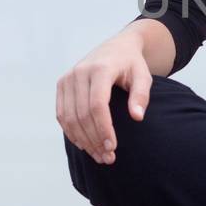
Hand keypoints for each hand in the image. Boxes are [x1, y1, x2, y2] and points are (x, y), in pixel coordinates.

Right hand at [56, 32, 151, 165]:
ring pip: (68, 117)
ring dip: (82, 140)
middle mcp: (79, 73)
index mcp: (100, 69)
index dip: (103, 128)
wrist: (116, 48)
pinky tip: (85, 144)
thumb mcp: (143, 76)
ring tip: (99, 155)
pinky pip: (61, 114)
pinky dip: (71, 132)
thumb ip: (141, 95)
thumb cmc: (132, 64)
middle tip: (108, 158)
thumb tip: (137, 117)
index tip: (113, 147)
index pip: (97, 104)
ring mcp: (67, 78)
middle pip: (81, 114)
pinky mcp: (62, 85)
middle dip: (94, 139)